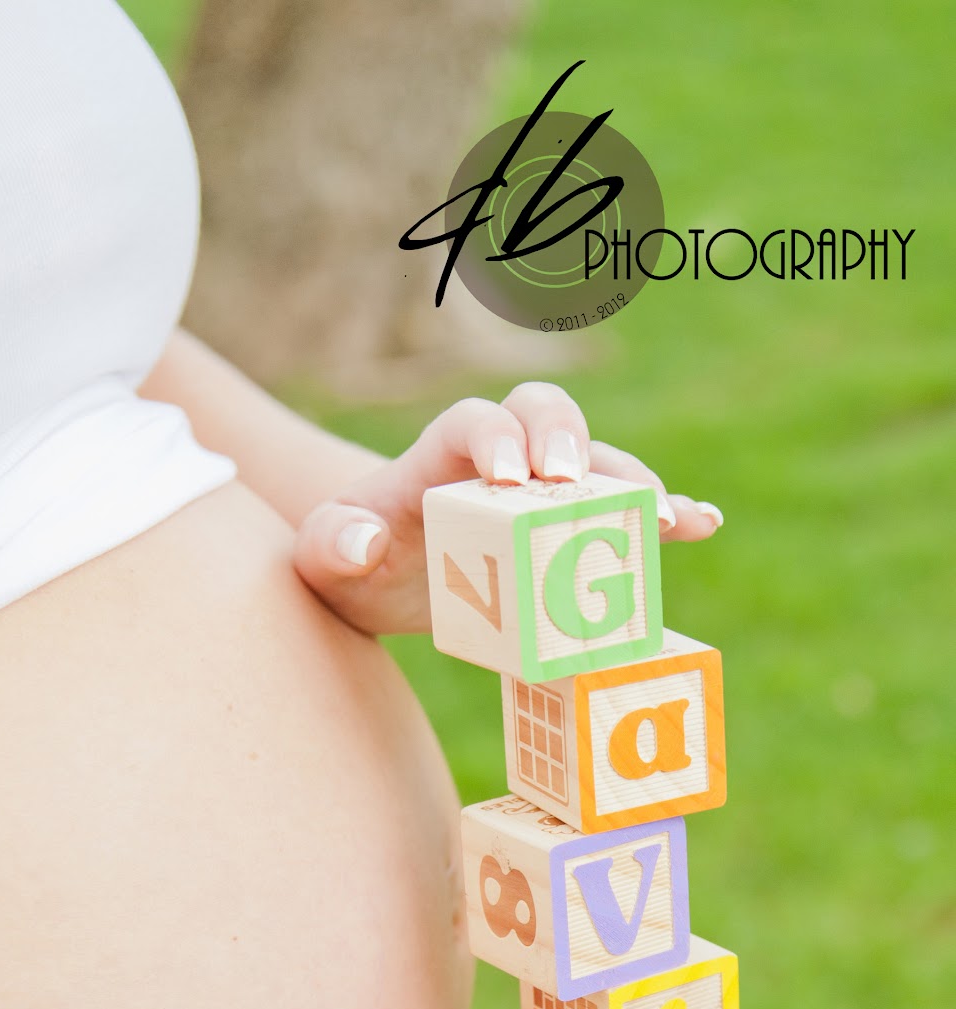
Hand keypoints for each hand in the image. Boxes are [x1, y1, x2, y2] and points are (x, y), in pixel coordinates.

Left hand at [292, 381, 723, 635]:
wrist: (375, 577)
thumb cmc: (349, 559)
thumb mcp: (322, 558)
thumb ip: (333, 543)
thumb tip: (361, 540)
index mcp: (436, 457)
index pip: (471, 421)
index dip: (495, 435)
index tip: (509, 476)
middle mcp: (498, 460)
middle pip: (543, 415)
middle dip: (567, 440)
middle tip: (572, 484)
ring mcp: (540, 491)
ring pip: (596, 463)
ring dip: (631, 484)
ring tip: (664, 517)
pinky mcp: (568, 528)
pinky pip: (624, 511)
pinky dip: (665, 512)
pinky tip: (701, 523)